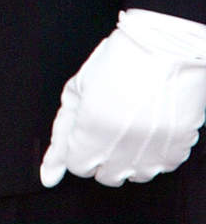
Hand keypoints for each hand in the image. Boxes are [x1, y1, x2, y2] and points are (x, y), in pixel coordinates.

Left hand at [40, 8, 205, 187]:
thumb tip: (48, 176)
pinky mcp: (177, 151)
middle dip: (102, 154)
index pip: (78, 166)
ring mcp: (152, 153)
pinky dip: (155, 152)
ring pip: (134, 175)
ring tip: (133, 124)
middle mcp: (122, 150)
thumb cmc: (121, 62)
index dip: (79, 146)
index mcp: (92, 133)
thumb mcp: (78, 90)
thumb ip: (61, 135)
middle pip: (105, 175)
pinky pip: (161, 167)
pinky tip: (152, 126)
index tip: (87, 130)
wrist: (165, 47)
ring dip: (129, 157)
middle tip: (110, 124)